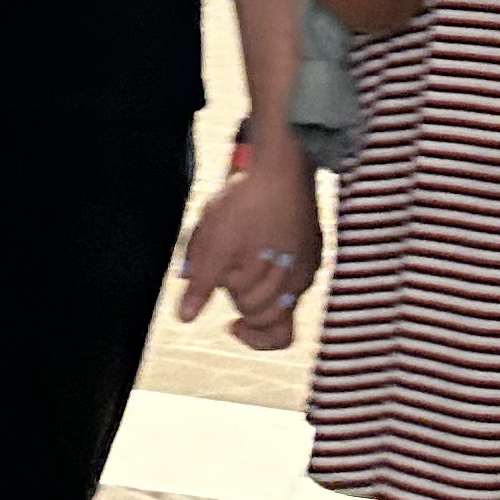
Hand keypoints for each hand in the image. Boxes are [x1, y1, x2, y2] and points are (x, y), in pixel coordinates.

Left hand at [177, 155, 321, 351]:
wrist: (282, 161)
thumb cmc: (248, 204)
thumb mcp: (214, 244)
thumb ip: (202, 285)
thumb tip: (186, 318)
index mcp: (285, 287)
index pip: (275, 336)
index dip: (252, 337)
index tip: (229, 324)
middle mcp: (304, 280)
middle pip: (270, 313)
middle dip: (244, 300)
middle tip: (225, 270)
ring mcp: (311, 260)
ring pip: (279, 290)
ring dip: (255, 282)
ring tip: (236, 250)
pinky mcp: (312, 241)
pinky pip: (290, 267)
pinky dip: (269, 265)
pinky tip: (253, 240)